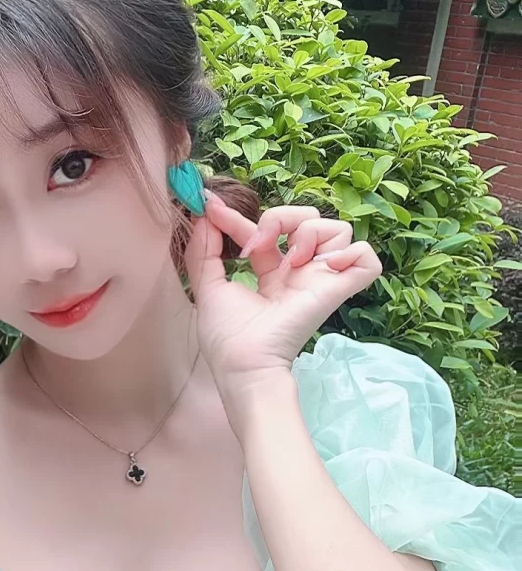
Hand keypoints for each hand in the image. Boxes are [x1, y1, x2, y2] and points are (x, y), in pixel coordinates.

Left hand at [185, 196, 381, 421]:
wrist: (245, 362)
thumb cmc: (226, 336)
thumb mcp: (207, 287)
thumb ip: (203, 252)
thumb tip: (203, 216)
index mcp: (271, 273)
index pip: (265, 231)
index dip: (239, 217)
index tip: (213, 209)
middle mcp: (300, 273)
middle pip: (308, 218)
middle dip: (280, 217)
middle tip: (259, 246)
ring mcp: (320, 279)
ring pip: (338, 229)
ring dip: (311, 233)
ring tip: (292, 261)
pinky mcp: (337, 290)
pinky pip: (367, 259)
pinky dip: (352, 253)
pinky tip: (325, 266)